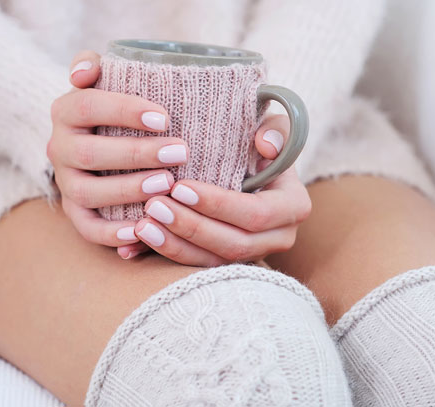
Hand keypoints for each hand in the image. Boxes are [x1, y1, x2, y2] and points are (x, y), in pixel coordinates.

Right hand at [47, 51, 188, 255]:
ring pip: (88, 192)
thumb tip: (82, 73)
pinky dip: (113, 234)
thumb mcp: (103, 79)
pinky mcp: (75, 212)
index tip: (164, 118)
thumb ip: (92, 65)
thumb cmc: (114, 108)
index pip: (88, 106)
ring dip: (127, 190)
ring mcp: (66, 183)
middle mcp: (59, 148)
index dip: (124, 111)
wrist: (98, 138)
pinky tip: (143, 230)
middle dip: (136, 154)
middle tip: (179, 152)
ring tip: (166, 185)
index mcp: (66, 111)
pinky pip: (88, 228)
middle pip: (90, 153)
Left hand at [133, 114, 311, 266]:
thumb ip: (274, 129)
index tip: (180, 187)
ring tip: (142, 225)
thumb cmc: (256, 142)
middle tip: (154, 206)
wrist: (249, 167)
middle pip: (234, 244)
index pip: (256, 213)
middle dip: (191, 227)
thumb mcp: (270, 128)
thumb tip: (265, 143)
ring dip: (175, 245)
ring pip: (214, 262)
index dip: (217, 204)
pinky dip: (168, 253)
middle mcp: (279, 237)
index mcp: (294, 206)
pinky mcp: (229, 264)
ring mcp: (255, 255)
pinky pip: (198, 267)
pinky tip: (140, 240)